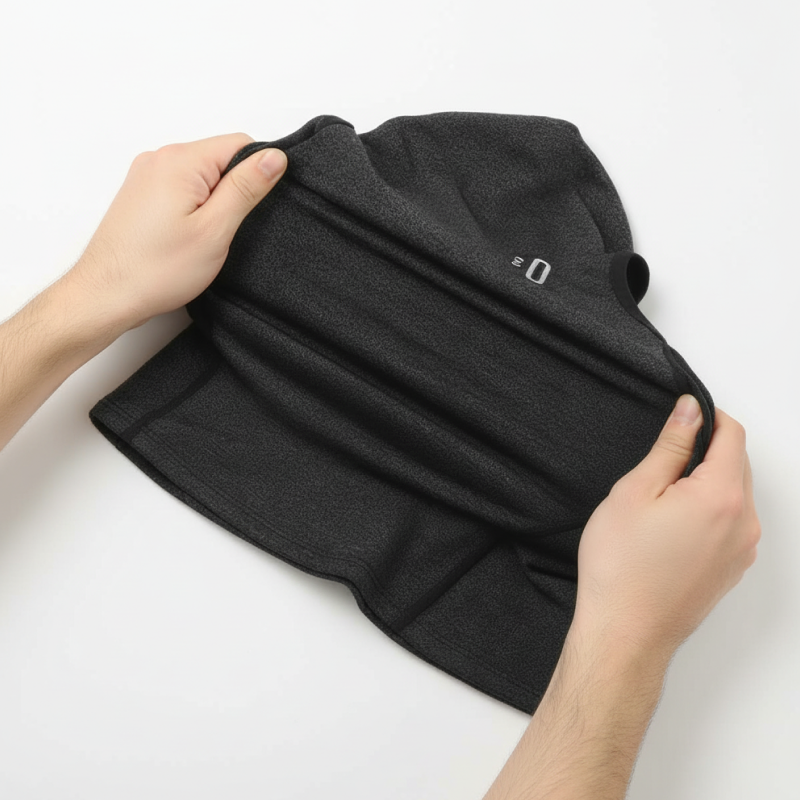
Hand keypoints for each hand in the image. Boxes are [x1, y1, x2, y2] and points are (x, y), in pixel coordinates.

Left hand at [64, 133, 287, 332]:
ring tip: (201, 237)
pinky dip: (192, 208)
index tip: (252, 208)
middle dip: (232, 192)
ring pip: (201, 176)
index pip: (240, 144)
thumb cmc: (156, 270)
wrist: (107, 295)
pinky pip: (181, 188)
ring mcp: (146, 175)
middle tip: (222, 230)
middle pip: (219, 158)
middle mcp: (159, 158)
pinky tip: (185, 236)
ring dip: (211, 203)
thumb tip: (274, 158)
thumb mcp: (215, 229)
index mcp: (180, 160)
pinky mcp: (141, 193)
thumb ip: (246, 188)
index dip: (257, 174)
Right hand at [572, 395, 760, 658]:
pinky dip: (710, 511)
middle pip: (738, 463)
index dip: (708, 418)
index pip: (733, 435)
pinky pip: (733, 523)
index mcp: (722, 496)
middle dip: (706, 450)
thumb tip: (690, 412)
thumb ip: (670, 446)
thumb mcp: (635, 491)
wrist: (626, 632)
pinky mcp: (734, 568)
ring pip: (736, 493)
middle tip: (660, 463)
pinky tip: (672, 527)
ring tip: (661, 500)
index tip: (683, 418)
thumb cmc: (622, 568)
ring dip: (708, 482)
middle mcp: (744, 522)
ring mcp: (743, 550)